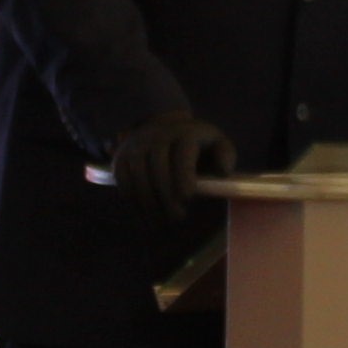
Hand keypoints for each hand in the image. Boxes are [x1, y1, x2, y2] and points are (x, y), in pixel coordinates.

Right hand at [106, 110, 237, 222]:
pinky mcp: (122, 154)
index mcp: (186, 132)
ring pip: (138, 173)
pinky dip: (132, 197)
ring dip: (148, 201)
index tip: (187, 197)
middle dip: (167, 195)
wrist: (165, 127)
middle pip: (158, 166)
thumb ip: (225, 156)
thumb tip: (222, 171)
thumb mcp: (217, 145)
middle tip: (177, 216)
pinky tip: (145, 212)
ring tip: (161, 220)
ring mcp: (137, 143)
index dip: (184, 175)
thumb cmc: (197, 145)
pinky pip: (122, 178)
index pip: (182, 153)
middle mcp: (159, 134)